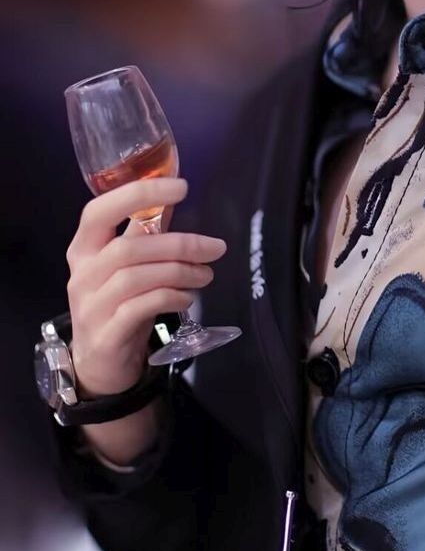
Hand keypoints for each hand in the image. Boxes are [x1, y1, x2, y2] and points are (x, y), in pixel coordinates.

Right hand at [65, 176, 227, 398]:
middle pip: (128, 247)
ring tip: (206, 275)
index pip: (99, 211)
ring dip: (180, 272)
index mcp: (84, 248)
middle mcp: (83, 274)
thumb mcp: (127, 266)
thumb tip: (170, 196)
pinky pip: (139, 308)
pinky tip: (187, 297)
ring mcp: (91, 306)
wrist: (99, 363)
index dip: (138, 195)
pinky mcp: (106, 335)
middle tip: (215, 248)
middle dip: (179, 244)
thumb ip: (144, 233)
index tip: (181, 187)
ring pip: (136, 277)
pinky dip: (169, 297)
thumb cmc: (117, 304)